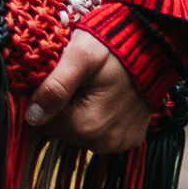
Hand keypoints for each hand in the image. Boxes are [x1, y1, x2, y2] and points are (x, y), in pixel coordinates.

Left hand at [25, 30, 151, 155]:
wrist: (155, 44)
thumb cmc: (113, 46)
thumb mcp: (80, 57)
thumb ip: (55, 87)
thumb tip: (32, 117)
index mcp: (86, 126)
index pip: (42, 121)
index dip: (42, 97)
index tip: (53, 77)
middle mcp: (103, 144)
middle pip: (59, 129)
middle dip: (60, 105)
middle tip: (75, 79)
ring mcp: (119, 143)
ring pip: (76, 132)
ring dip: (75, 111)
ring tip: (89, 86)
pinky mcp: (129, 139)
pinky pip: (97, 133)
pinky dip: (94, 117)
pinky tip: (102, 96)